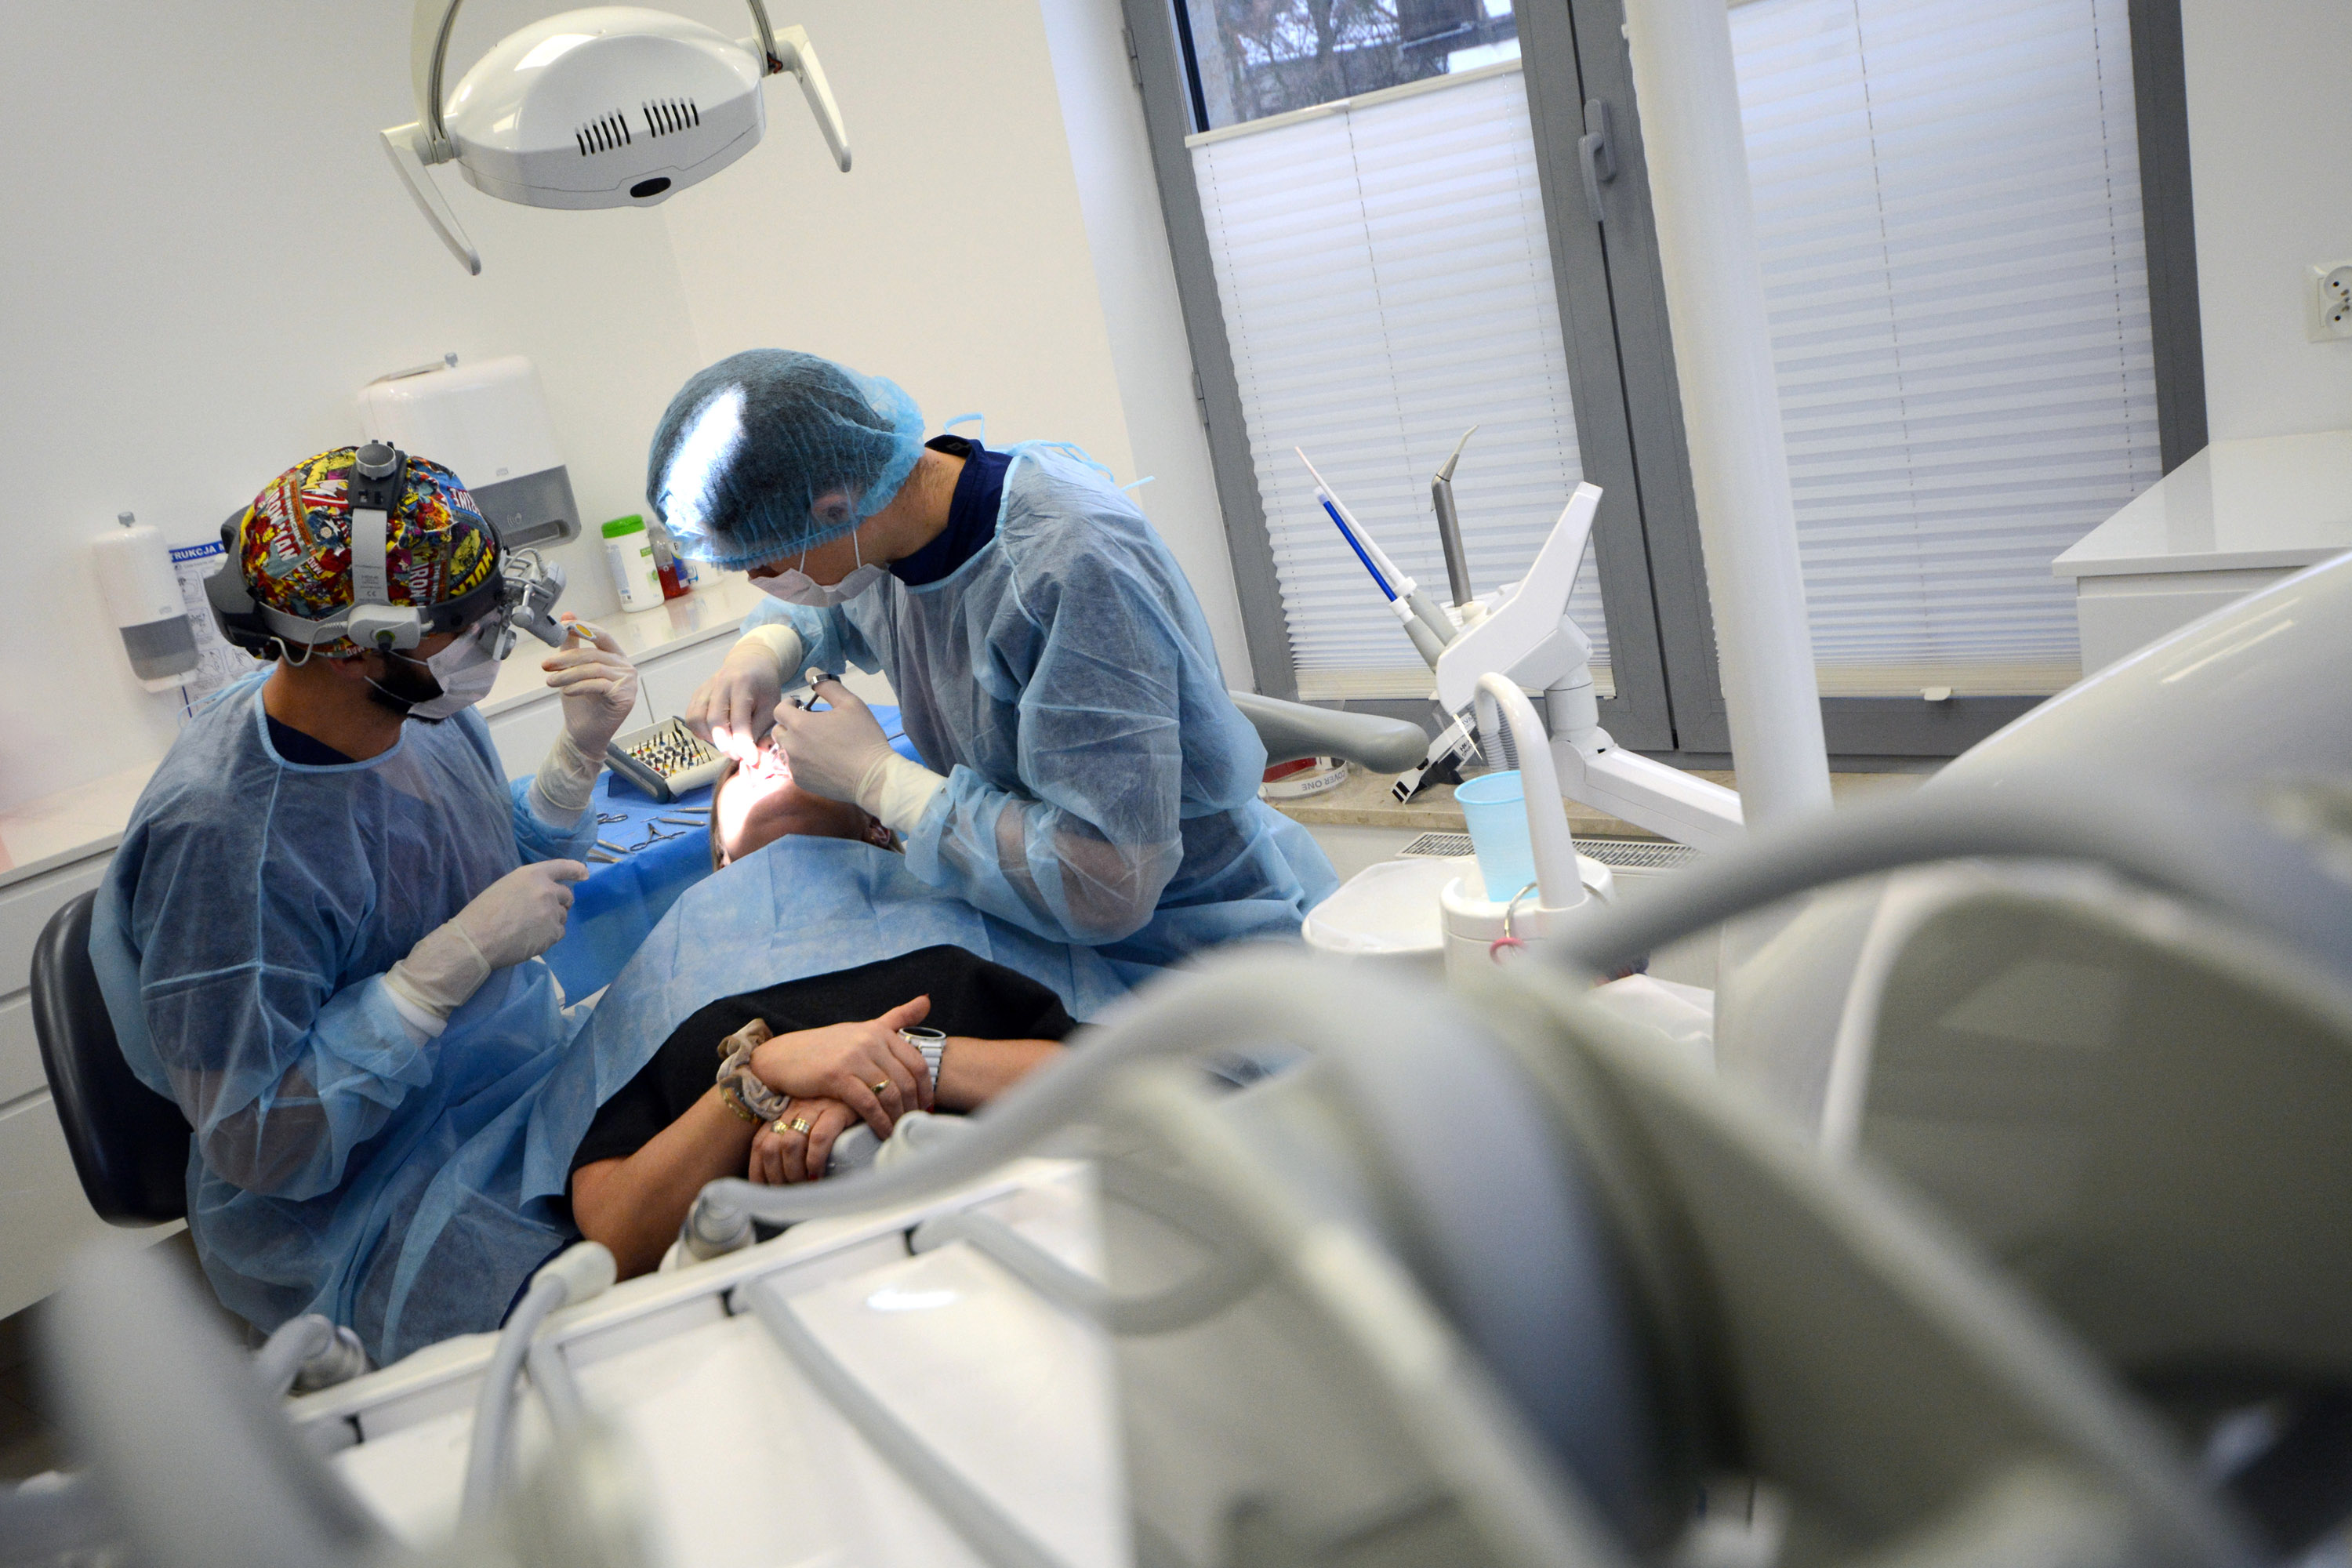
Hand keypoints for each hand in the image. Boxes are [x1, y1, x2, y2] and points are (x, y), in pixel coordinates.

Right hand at [451, 859, 588, 968]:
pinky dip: (549, 936)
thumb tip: (546, 892)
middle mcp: (547, 890)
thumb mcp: (506, 886)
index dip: (576, 870)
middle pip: (567, 895)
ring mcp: (552, 912)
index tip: (584, 874)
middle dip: (561, 902)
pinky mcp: (553, 933)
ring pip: (563, 916)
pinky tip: (532, 938)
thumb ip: (529, 886)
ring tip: (530, 928)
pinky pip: (559, 933)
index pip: (563, 867)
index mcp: (533, 875)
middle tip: (545, 911)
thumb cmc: (484, 912)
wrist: (477, 938)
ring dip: (553, 920)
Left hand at [542, 623, 640, 754]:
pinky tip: (567, 692)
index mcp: (616, 657)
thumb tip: (568, 615)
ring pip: (594, 670)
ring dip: (568, 675)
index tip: (564, 626)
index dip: (583, 629)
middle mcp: (625, 667)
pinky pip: (598, 685)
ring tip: (551, 682)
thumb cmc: (581, 703)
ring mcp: (628, 682)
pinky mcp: (625, 697)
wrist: (585, 733)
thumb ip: (571, 644)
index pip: (602, 636)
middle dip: (566, 659)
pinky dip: (579, 686)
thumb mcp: (572, 669)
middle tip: (546, 665)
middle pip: (594, 654)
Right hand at [686, 640, 784, 765]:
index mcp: (743, 684)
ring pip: (698, 719)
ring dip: (710, 738)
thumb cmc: (764, 686)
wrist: (749, 662)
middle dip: (725, 744)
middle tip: (737, 755)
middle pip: (714, 719)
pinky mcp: (697, 694)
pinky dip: (700, 731)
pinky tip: (715, 735)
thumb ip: (760, 728)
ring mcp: (706, 688)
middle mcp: (721, 683)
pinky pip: (691, 717)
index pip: (739, 718)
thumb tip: (749, 755)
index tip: (751, 759)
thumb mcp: (771, 705)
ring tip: (726, 743)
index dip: (743, 743)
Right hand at [749, 996, 934, 1134]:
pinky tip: (882, 1132)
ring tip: (899, 1131)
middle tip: (914, 1124)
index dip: (926, 1088)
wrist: (782, 1057)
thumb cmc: (826, 1047)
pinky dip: (879, 1122)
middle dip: (914, 1106)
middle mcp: (870, 1041)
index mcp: (879, 1031)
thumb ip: (896, 1017)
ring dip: (898, 1117)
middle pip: (906, 1080)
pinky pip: (868, 1104)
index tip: (926, 1106)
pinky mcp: (837, 1076)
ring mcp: (853, 1057)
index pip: (916, 1061)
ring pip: (890, 1093)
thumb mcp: (863, 1029)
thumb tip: (927, 999)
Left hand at [749, 1098, 856, 1183]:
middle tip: (790, 1192)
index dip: (758, 1171)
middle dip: (776, 1175)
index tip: (765, 1190)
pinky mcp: (837, 1110)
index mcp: (786, 1113)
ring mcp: (815, 1108)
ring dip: (794, 1172)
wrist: (872, 1090)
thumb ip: (800, 1142)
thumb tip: (785, 1179)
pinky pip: (819, 1138)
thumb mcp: (815, 1124)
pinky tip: (819, 1172)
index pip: (759, 1144)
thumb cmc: (843, 1114)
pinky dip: (815, 1160)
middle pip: (770, 1146)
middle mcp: (796, 1109)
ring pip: (789, 1144)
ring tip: (805, 1185)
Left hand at [771, 672, 896, 805]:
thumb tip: (810, 672)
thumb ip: (827, 686)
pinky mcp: (801, 782)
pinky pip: (792, 767)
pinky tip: (819, 760)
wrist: (872, 777)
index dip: (788, 704)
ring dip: (793, 743)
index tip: (800, 705)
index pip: (779, 709)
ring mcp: (795, 766)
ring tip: (813, 743)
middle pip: (777, 730)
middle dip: (788, 724)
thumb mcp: (851, 704)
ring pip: (784, 750)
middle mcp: (792, 746)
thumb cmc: (864, 738)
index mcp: (800, 724)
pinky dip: (800, 761)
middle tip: (808, 724)